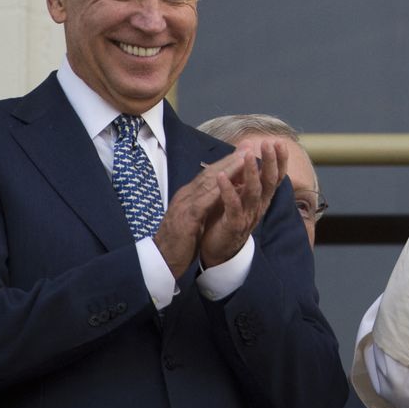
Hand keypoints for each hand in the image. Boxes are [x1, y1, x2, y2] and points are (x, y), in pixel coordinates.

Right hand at [153, 151, 245, 278]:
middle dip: (230, 159)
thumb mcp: (194, 218)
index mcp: (188, 196)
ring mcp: (184, 206)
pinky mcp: (185, 220)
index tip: (244, 152)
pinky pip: (201, 203)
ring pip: (207, 183)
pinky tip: (227, 185)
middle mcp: (185, 196)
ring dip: (227, 170)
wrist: (161, 260)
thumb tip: (220, 193)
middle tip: (247, 147)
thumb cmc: (179, 241)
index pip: (209, 175)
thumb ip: (204, 204)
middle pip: (210, 173)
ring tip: (244, 159)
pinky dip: (215, 192)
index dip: (227, 162)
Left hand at [199, 139, 287, 267]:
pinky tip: (221, 177)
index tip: (279, 142)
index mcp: (261, 197)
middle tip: (269, 143)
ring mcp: (247, 215)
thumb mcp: (239, 191)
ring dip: (251, 172)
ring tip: (248, 155)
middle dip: (270, 162)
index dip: (279, 160)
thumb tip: (248, 145)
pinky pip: (233, 206)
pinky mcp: (234, 225)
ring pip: (254, 192)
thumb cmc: (228, 217)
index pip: (275, 176)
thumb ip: (244, 171)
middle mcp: (259, 205)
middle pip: (269, 181)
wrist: (219, 249)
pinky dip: (228, 191)